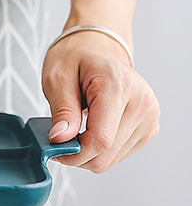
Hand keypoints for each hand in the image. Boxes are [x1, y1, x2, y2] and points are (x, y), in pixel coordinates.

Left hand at [42, 30, 159, 172]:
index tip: (55, 149)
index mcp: (119, 85)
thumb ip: (62, 110)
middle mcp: (142, 102)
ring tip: (75, 129)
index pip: (101, 139)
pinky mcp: (149, 127)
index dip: (74, 153)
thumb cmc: (76, 58)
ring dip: (89, 153)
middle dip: (78, 155)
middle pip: (107, 153)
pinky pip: (120, 153)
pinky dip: (101, 149)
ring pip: (113, 158)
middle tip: (59, 140)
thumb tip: (61, 139)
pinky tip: (91, 129)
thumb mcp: (57, 78)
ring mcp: (150, 116)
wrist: (97, 47)